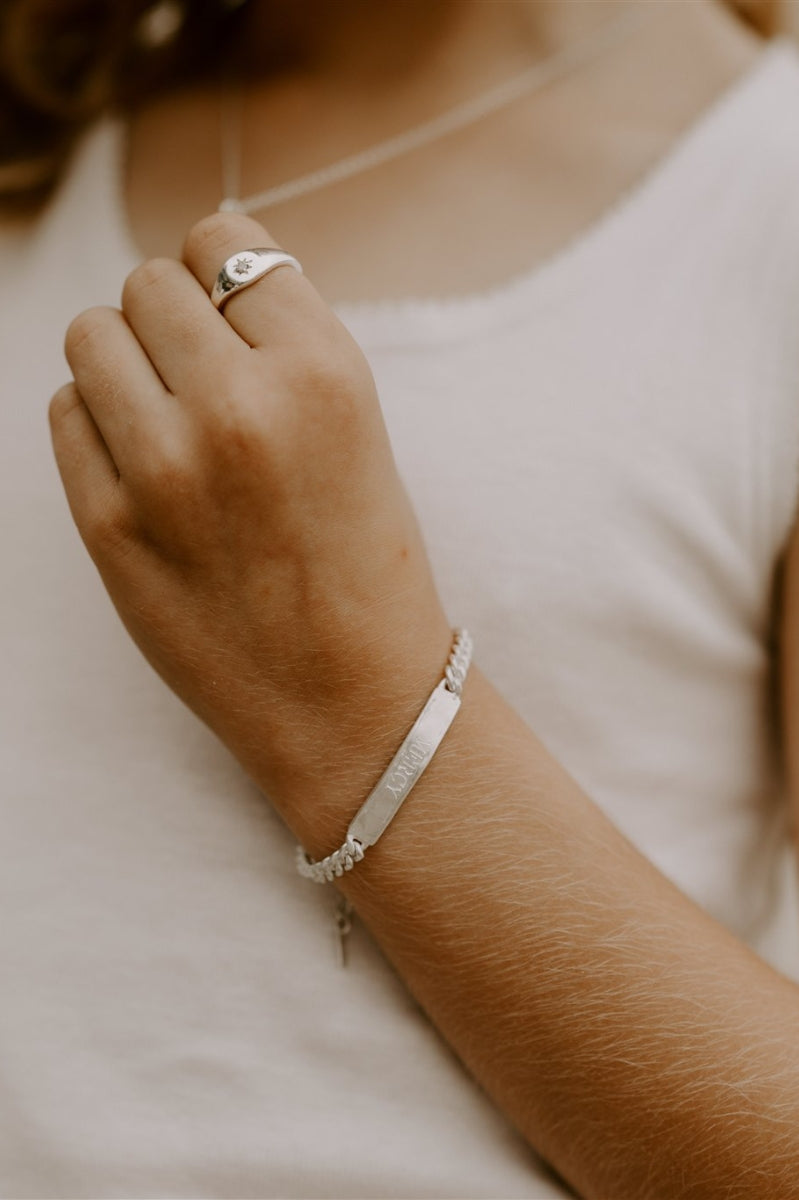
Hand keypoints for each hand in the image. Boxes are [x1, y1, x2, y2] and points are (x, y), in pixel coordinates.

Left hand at [50, 213, 450, 830]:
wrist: (349, 698)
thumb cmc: (364, 560)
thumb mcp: (358, 425)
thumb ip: (282, 337)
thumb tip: (208, 246)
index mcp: (323, 372)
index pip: (225, 240)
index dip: (225, 273)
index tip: (232, 316)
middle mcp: (241, 406)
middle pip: (149, 282)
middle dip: (173, 319)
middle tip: (203, 380)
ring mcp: (166, 467)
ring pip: (90, 333)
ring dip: (123, 360)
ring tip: (164, 415)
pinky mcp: (109, 523)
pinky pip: (65, 410)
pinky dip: (97, 423)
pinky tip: (144, 466)